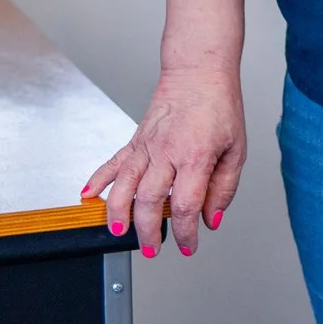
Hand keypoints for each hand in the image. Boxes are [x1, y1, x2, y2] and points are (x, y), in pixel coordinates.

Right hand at [81, 65, 244, 258]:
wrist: (199, 73)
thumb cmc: (220, 107)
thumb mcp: (236, 149)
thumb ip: (224, 187)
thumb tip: (211, 219)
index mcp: (195, 156)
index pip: (185, 204)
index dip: (184, 232)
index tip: (187, 246)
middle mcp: (166, 152)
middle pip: (149, 201)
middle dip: (147, 232)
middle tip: (151, 249)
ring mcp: (146, 146)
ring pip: (123, 186)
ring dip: (117, 213)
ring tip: (117, 233)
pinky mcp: (134, 141)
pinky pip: (111, 164)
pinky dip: (96, 181)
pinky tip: (87, 197)